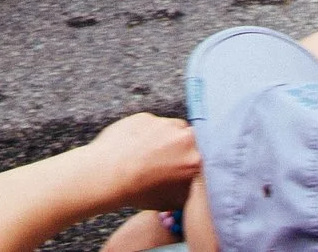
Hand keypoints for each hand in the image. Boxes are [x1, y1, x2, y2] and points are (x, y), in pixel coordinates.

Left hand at [79, 114, 201, 211]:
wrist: (108, 174)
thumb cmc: (140, 191)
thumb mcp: (177, 200)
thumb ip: (194, 186)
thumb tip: (196, 182)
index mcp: (197, 157)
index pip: (209, 154)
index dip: (199, 160)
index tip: (190, 164)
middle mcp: (184, 136)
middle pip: (191, 138)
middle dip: (182, 148)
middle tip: (168, 161)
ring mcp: (164, 123)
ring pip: (171, 129)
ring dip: (165, 139)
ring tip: (148, 156)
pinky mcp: (145, 116)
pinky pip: (151, 124)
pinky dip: (146, 134)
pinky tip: (134, 148)